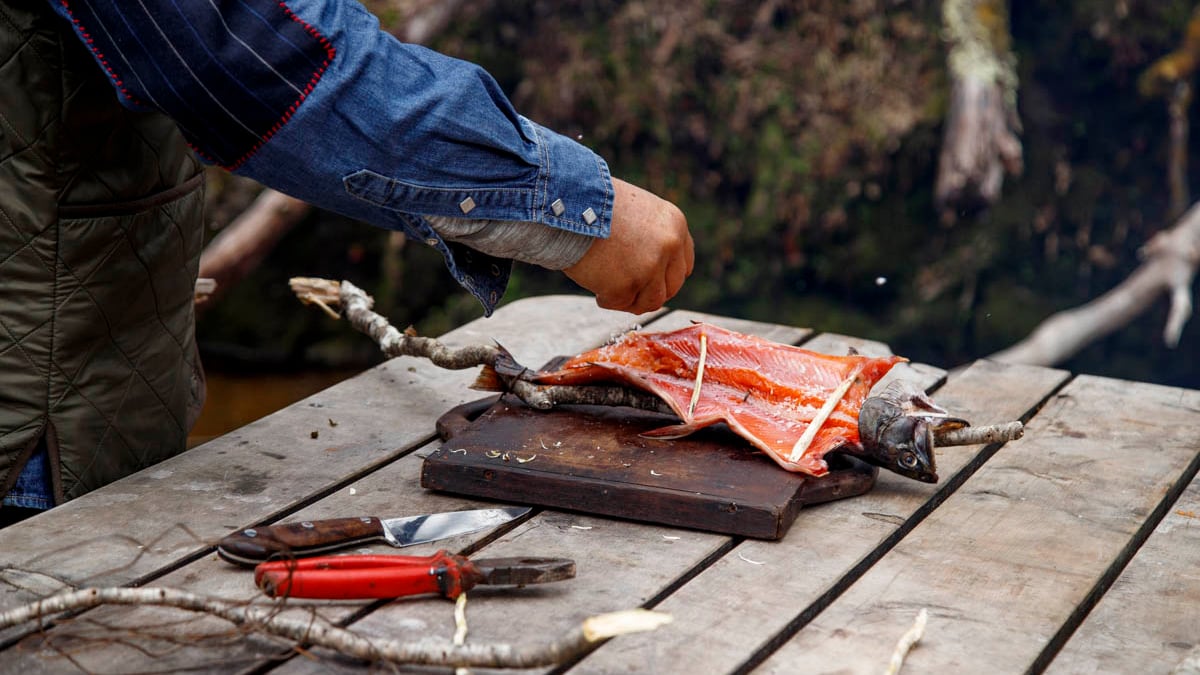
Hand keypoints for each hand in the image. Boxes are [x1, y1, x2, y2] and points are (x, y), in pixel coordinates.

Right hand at [564, 178, 693, 313]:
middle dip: (649, 292)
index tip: (650, 281)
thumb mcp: (637, 210)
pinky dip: (606, 299)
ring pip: (650, 302)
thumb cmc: (594, 203)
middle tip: (628, 290)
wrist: (567, 202)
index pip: (683, 266)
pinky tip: (595, 286)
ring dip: (631, 301)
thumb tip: (654, 266)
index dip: (666, 277)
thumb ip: (653, 236)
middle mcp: (669, 246)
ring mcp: (649, 268)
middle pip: (670, 288)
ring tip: (609, 290)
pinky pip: (619, 304)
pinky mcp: (625, 286)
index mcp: (675, 225)